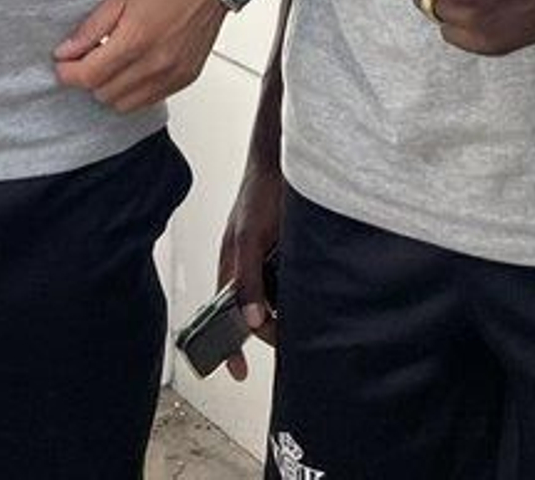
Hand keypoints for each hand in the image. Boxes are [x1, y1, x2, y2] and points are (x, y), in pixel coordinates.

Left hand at [53, 0, 225, 112]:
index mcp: (137, 38)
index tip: (64, 64)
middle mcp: (156, 62)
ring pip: (124, 104)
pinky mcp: (184, 79)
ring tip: (112, 62)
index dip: (68, 73)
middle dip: (89, 78)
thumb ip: (91, 28)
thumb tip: (67, 51)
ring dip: (110, 88)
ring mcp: (172, 74)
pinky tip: (134, 67)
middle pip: (103, 94)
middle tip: (88, 58)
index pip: (89, 76)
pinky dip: (134, 91)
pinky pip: (148, 101)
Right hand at [217, 156, 283, 380]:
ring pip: (272, 299)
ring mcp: (266, 259)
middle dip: (265, 330)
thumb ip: (248, 279)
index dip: (228, 344)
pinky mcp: (286, 252)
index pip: (225, 315)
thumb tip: (252, 320)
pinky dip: (296, 293)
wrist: (284, 161)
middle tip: (287, 342)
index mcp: (230, 266)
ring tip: (301, 321)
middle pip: (251, 312)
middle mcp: (247, 266)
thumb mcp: (249, 238)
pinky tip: (310, 295)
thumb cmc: (257, 193)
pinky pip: (289, 283)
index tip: (238, 372)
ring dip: (283, 312)